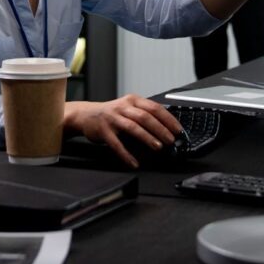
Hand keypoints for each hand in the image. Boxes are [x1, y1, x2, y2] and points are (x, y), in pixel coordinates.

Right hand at [63, 96, 182, 168]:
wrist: (85, 115)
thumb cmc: (111, 114)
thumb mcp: (128, 108)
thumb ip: (144, 114)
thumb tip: (166, 128)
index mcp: (133, 100)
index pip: (154, 107)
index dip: (168, 119)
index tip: (177, 130)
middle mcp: (123, 107)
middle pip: (145, 117)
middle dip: (160, 129)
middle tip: (171, 140)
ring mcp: (112, 118)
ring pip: (133, 127)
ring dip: (147, 138)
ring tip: (158, 147)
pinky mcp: (103, 131)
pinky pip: (116, 144)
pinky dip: (126, 154)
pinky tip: (133, 162)